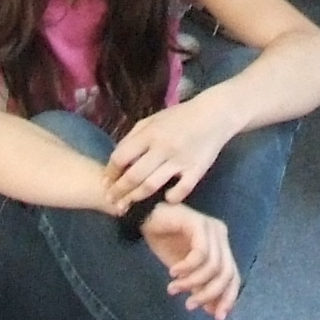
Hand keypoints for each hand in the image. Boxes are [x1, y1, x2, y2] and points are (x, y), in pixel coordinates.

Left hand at [106, 97, 231, 211]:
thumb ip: (134, 137)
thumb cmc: (179, 117)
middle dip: (118, 191)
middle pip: (133, 175)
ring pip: (151, 185)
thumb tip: (117, 159)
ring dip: (136, 198)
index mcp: (149, 133)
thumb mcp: (153, 120)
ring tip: (127, 205)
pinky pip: (181, 190)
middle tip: (111, 201)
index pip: (121, 157)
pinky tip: (166, 199)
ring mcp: (180, 160)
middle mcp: (162, 148)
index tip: (105, 182)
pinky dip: (171, 197)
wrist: (214, 115)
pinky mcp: (196, 170)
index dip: (110, 172)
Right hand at [141, 200, 241, 319]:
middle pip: (227, 273)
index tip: (217, 318)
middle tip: (189, 305)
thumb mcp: (185, 272)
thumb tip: (212, 311)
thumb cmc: (165, 242)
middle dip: (210, 294)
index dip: (228, 298)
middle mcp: (220, 235)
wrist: (145, 218)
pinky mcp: (198, 222)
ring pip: (213, 265)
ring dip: (192, 282)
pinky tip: (173, 272)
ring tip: (174, 288)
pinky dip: (187, 267)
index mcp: (221, 246)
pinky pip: (200, 252)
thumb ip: (199, 287)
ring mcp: (211, 227)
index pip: (234, 277)